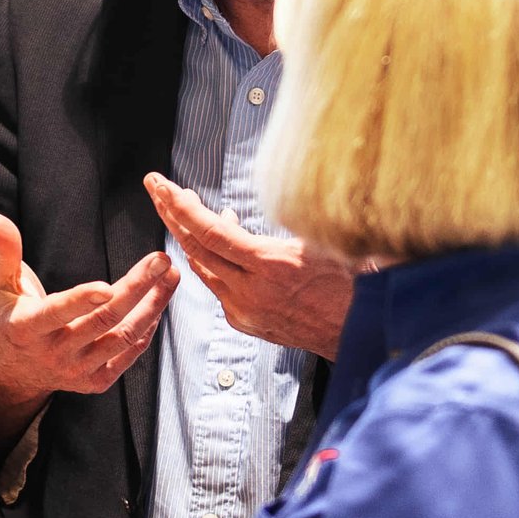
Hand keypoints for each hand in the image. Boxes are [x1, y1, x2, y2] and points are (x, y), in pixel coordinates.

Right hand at [0, 210, 179, 408]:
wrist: (10, 366)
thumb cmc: (5, 311)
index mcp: (25, 327)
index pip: (55, 314)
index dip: (81, 302)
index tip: (107, 286)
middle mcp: (52, 353)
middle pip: (102, 321)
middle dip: (136, 290)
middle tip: (160, 260)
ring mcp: (76, 371)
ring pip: (122, 338)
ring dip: (152, 307)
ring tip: (170, 276)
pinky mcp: (94, 381)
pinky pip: (127, 355)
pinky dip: (147, 329)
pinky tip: (158, 303)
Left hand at [145, 174, 359, 356]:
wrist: (361, 330)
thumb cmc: (349, 282)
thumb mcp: (314, 240)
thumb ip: (271, 227)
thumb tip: (233, 214)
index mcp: (269, 265)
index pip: (210, 231)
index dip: (183, 207)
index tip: (164, 186)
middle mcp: (250, 290)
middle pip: (196, 248)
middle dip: (172, 214)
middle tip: (156, 189)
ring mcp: (245, 310)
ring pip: (202, 268)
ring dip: (189, 237)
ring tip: (182, 209)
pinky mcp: (246, 322)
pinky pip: (217, 286)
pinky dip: (210, 261)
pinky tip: (214, 245)